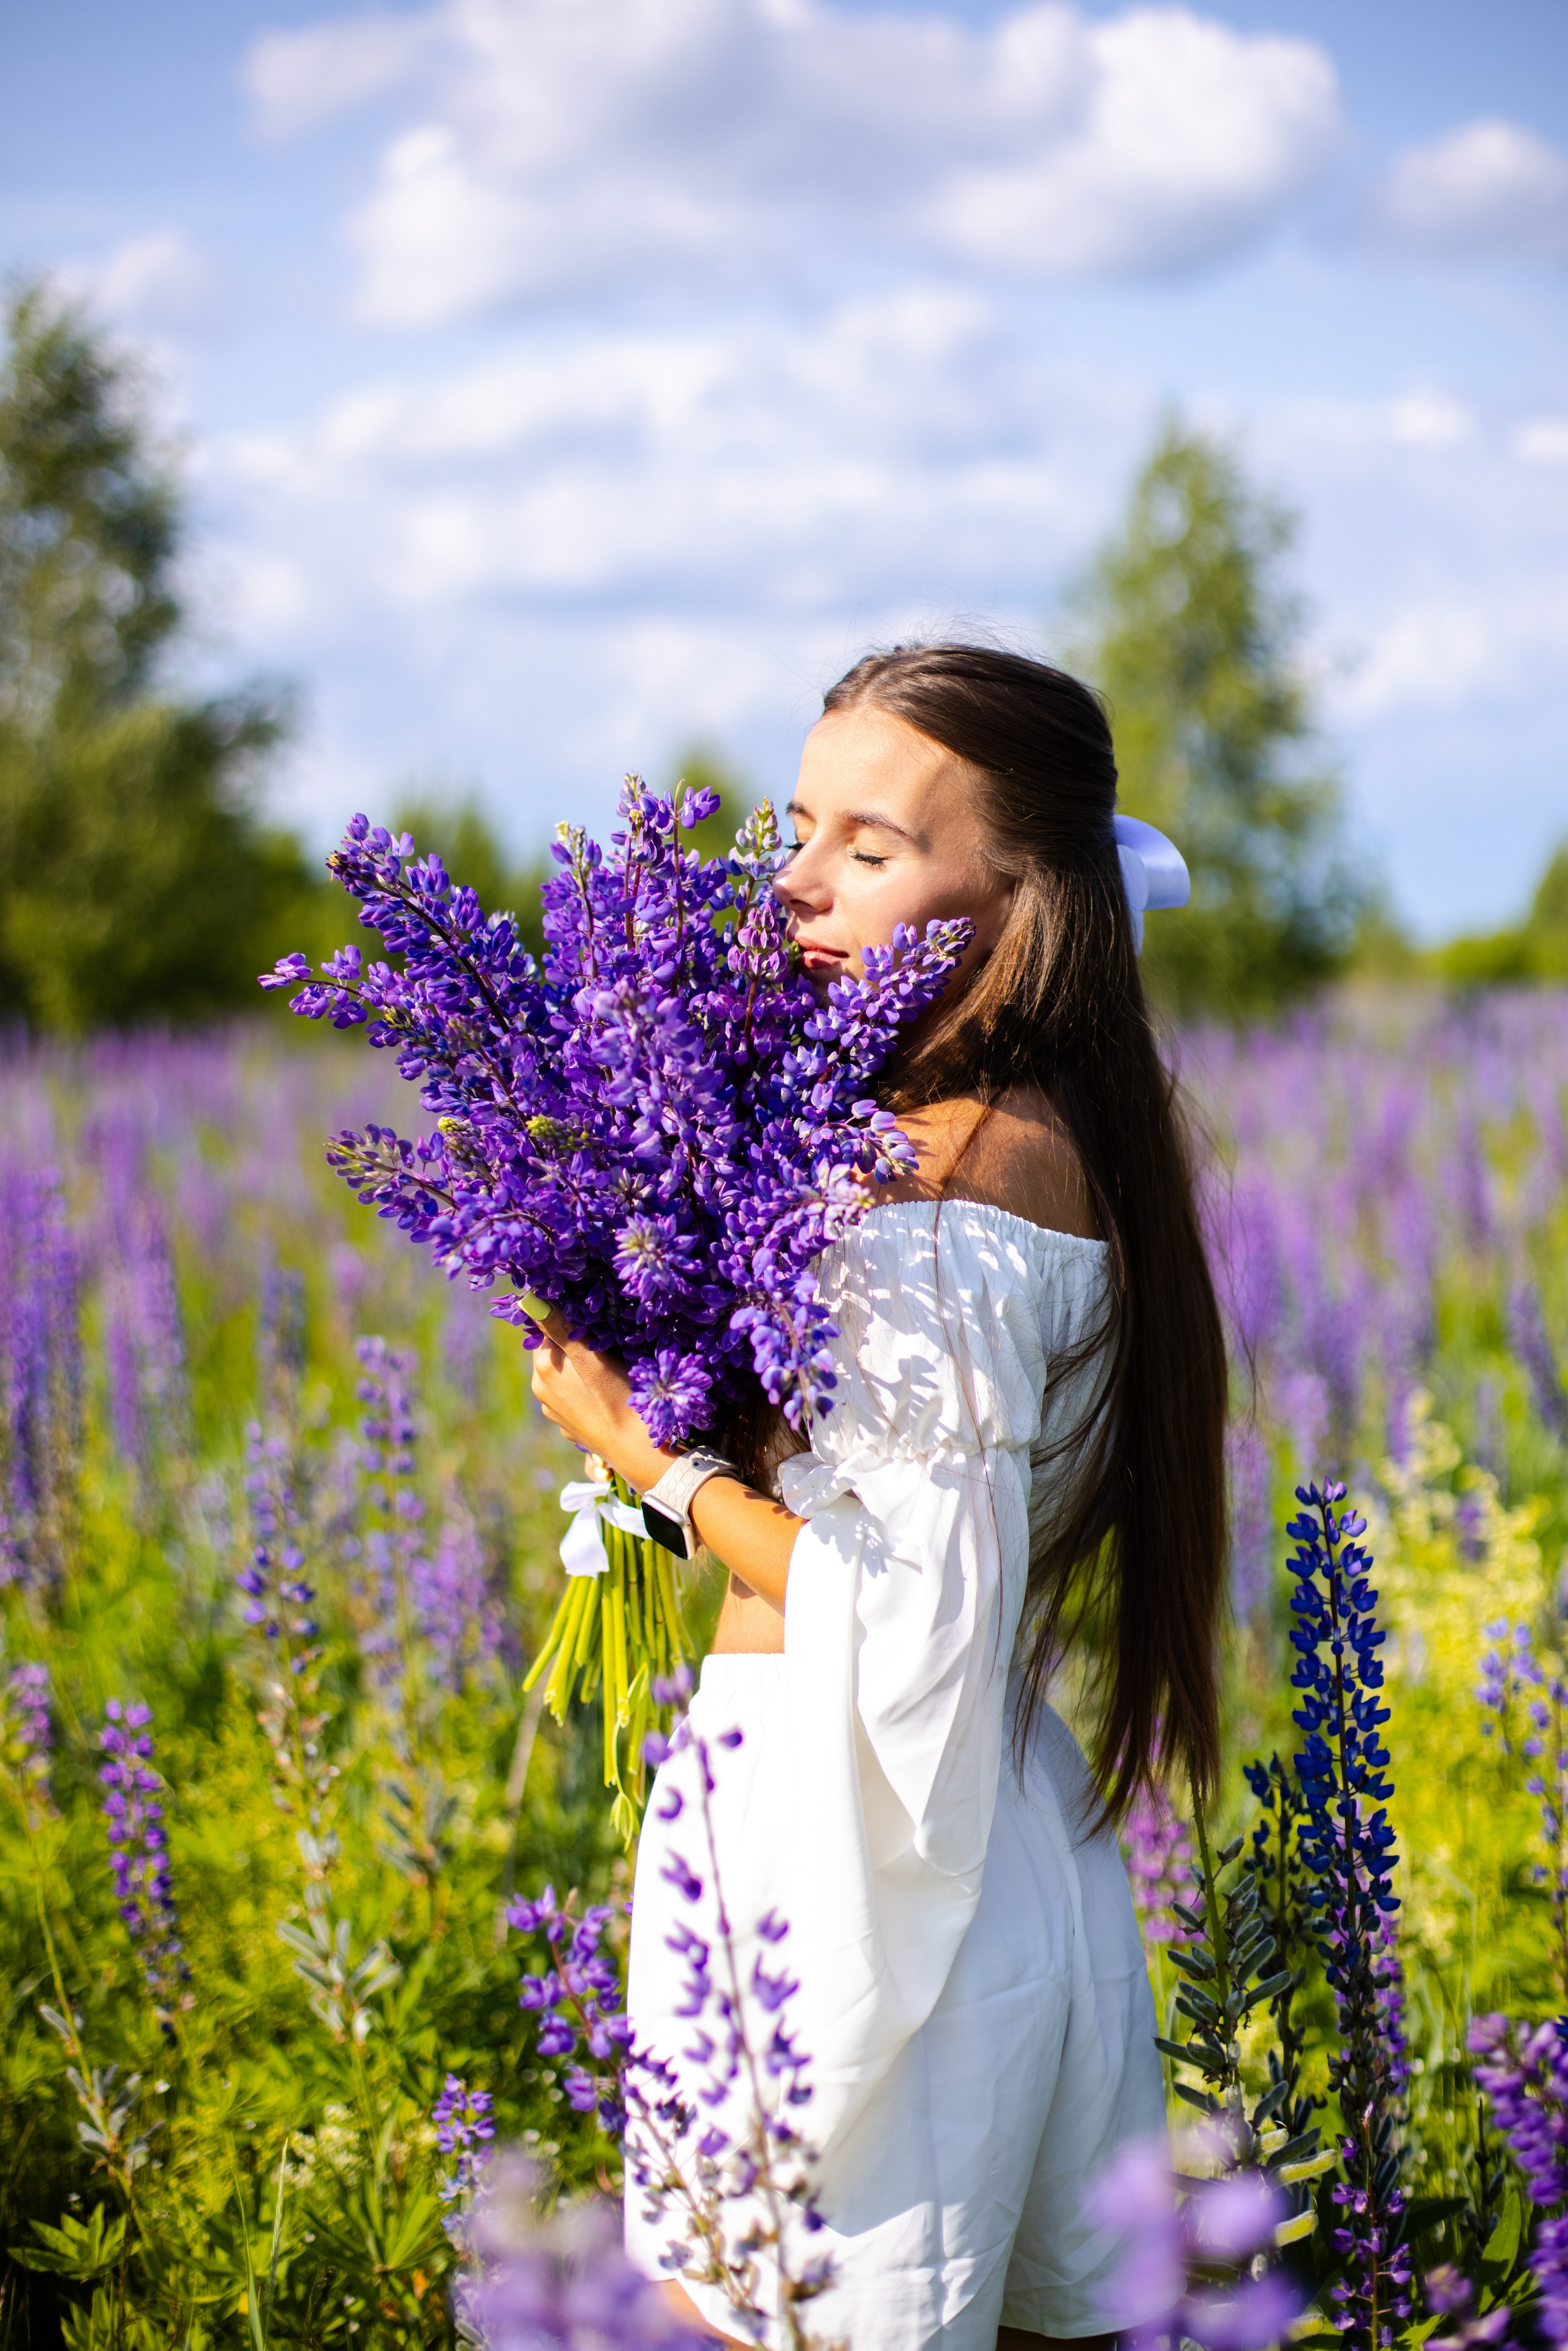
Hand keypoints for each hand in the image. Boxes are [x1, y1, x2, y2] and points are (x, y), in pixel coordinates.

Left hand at [526, 1309, 672, 1493]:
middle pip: (557, 1355)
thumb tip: (528, 1297)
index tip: (594, 1325)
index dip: (570, 1324)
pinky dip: (589, 1392)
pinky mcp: (571, 1429)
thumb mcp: (590, 1357)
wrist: (636, 1449)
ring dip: (584, 1370)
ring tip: (611, 1371)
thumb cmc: (617, 1396)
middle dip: (577, 1347)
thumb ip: (560, 1326)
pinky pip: (577, 1399)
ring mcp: (556, 1414)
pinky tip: (609, 1394)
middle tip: (607, 1346)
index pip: (547, 1332)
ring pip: (568, 1378)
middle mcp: (542, 1393)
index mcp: (542, 1371)